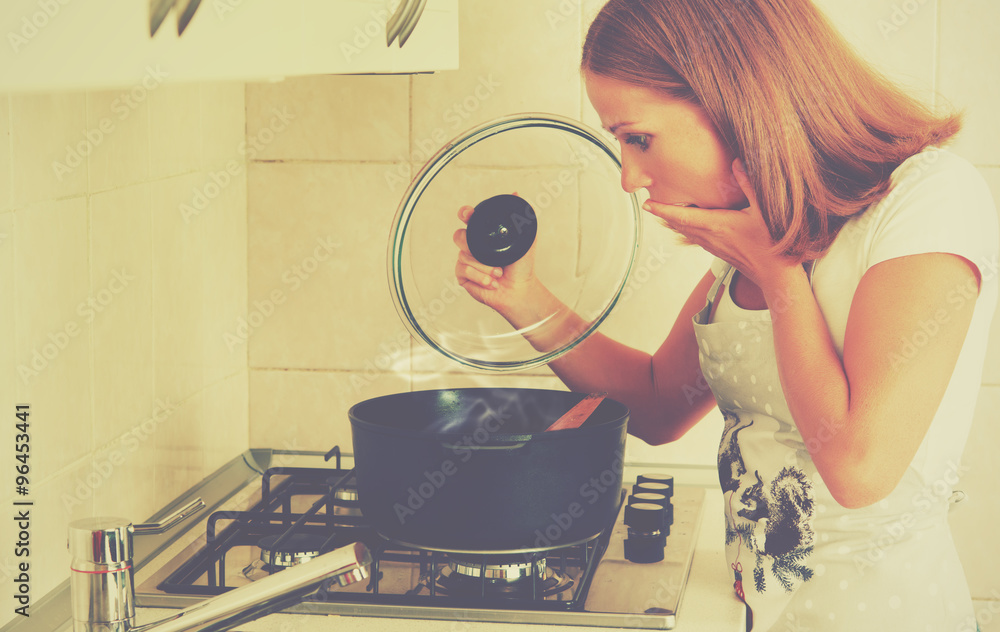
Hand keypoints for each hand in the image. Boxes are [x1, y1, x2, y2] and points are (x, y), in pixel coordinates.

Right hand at [452, 202, 540, 315]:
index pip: (468, 219)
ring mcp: (466, 260)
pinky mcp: (463, 276)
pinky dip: (480, 276)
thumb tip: (517, 194)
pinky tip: (492, 282)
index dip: (464, 213)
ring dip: (485, 266)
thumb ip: (522, 217)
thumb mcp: (526, 238)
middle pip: (459, 236)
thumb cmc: (522, 266)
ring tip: (499, 273)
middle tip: (484, 250)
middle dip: (470, 244)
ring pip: (464, 255)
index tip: (468, 214)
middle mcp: (472, 246)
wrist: (520, 289)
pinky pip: (464, 270)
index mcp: (484, 234)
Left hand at [641, 158, 800, 295]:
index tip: (647, 204)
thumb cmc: (773, 245)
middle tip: (650, 203)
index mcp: (717, 225)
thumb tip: (736, 162)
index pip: (682, 216)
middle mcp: (710, 237)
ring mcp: (713, 246)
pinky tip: (690, 223)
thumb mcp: (764, 210)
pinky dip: (687, 228)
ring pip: (686, 232)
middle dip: (664, 213)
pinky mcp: (719, 251)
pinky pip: (696, 237)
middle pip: (679, 224)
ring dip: (674, 222)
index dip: (663, 210)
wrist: (776, 276)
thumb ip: (749, 184)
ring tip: (665, 211)